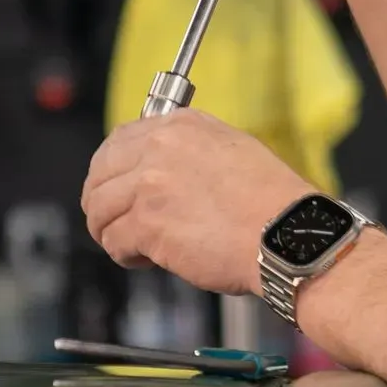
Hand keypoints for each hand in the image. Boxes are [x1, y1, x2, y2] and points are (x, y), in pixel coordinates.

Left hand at [80, 108, 308, 296]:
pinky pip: (114, 241)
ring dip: (111, 231)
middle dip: (101, 203)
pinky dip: (124, 255)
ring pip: (99, 210)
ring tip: (133, 246)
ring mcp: (150, 185)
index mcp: (181, 126)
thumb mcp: (233, 150)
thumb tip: (160, 169)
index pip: (119, 140)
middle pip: (99, 174)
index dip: (110, 170)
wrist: (286, 235)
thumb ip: (189, 152)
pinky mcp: (148, 224)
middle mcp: (161, 148)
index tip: (114, 188)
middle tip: (114, 222)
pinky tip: (145, 259)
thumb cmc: (272, 203)